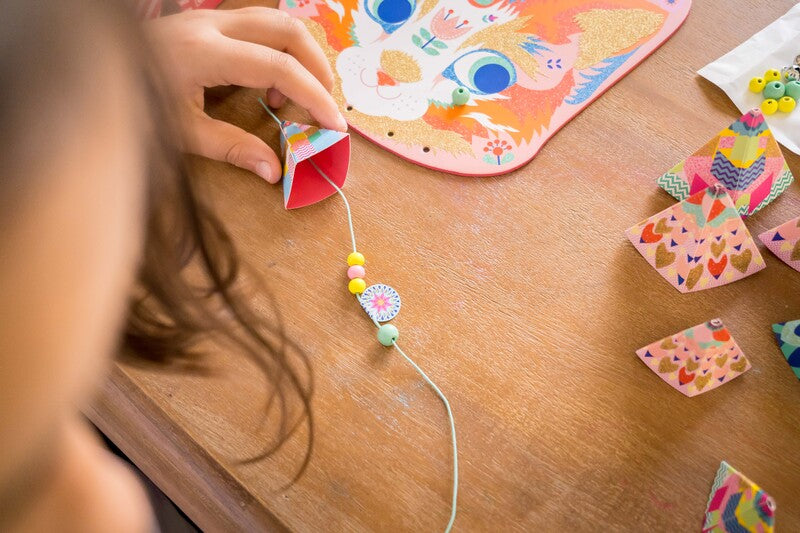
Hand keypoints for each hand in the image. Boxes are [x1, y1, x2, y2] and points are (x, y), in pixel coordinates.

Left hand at [147, 7, 345, 182]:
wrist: (98, 67)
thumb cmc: (134, 101)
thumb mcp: (180, 132)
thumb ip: (230, 148)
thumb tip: (274, 172)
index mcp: (204, 52)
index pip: (278, 66)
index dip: (313, 95)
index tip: (333, 125)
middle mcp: (213, 25)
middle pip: (288, 30)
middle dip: (318, 69)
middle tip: (323, 109)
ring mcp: (211, 17)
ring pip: (279, 21)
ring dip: (302, 57)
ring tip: (297, 99)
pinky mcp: (210, 20)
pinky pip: (262, 26)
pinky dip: (281, 52)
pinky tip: (271, 85)